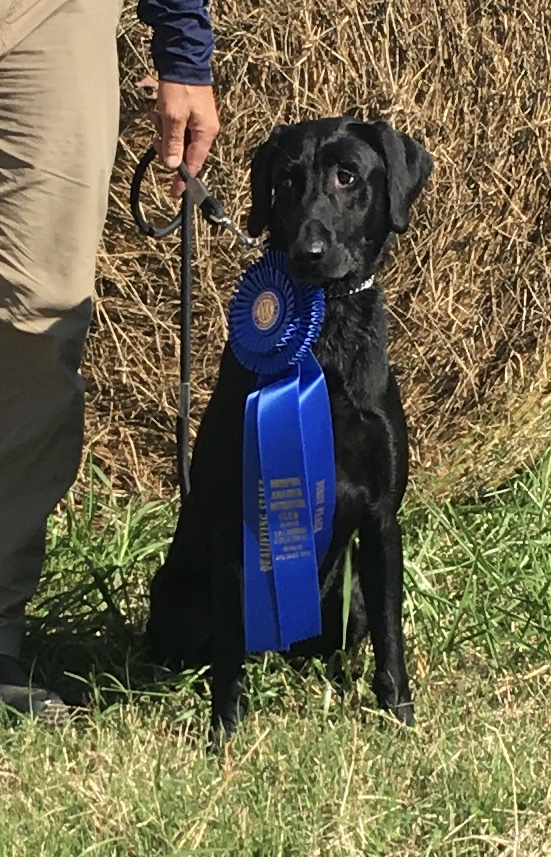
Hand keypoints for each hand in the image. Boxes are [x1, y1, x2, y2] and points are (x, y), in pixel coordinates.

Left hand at [150, 81, 219, 196]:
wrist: (183, 58)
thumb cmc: (180, 86)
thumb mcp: (173, 117)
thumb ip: (173, 143)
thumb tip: (173, 165)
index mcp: (205, 134)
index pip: (195, 165)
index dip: (183, 180)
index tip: (174, 192)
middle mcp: (205, 130)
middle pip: (185, 153)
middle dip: (168, 148)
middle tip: (156, 138)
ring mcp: (198, 121)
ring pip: (178, 140)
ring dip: (165, 134)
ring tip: (157, 118)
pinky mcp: (191, 113)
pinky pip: (177, 128)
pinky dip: (166, 124)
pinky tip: (158, 113)